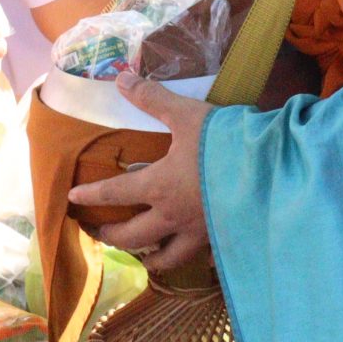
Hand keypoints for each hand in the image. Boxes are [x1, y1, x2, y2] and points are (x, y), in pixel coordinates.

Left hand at [65, 73, 211, 273]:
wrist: (270, 172)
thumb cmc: (223, 143)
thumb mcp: (186, 114)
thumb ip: (153, 98)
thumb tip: (121, 78)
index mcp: (158, 186)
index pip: (115, 193)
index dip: (91, 195)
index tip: (72, 199)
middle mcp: (172, 217)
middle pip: (133, 237)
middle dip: (113, 237)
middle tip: (102, 234)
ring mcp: (198, 233)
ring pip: (166, 258)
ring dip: (150, 258)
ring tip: (144, 258)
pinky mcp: (222, 239)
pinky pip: (203, 260)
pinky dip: (196, 263)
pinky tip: (198, 262)